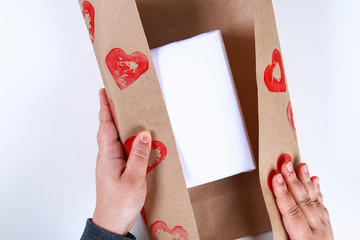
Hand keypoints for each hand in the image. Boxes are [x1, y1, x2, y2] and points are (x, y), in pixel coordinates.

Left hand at [92, 88, 150, 235]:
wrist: (112, 222)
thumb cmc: (119, 203)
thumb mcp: (134, 178)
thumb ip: (139, 155)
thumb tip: (143, 134)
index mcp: (108, 156)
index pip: (106, 125)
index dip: (105, 108)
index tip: (104, 92)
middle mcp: (107, 156)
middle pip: (108, 128)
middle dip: (111, 111)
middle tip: (117, 96)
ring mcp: (110, 162)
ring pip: (114, 137)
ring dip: (119, 124)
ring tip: (128, 112)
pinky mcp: (116, 168)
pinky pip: (120, 147)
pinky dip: (126, 138)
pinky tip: (135, 139)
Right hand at [272, 161, 333, 239]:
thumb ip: (281, 232)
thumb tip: (267, 220)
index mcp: (304, 239)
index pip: (291, 212)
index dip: (282, 193)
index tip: (276, 178)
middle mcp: (317, 233)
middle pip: (303, 201)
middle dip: (292, 181)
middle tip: (285, 164)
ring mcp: (324, 229)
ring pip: (314, 201)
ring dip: (306, 181)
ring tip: (301, 166)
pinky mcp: (328, 227)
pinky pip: (322, 206)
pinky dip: (317, 192)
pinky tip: (314, 181)